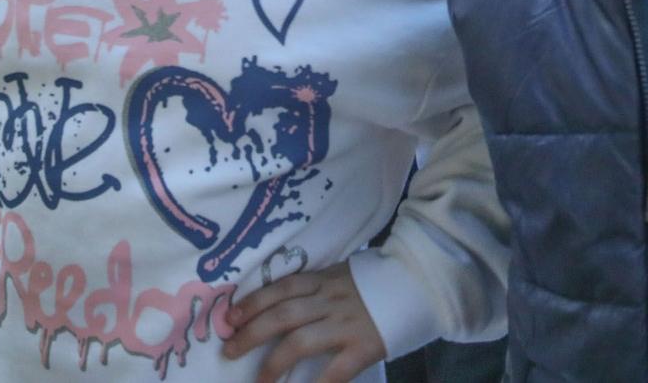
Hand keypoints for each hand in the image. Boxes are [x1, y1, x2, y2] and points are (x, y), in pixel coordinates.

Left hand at [222, 261, 386, 382]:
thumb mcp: (341, 275)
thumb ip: (315, 288)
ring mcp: (346, 324)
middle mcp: (330, 301)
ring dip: (273, 363)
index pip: (282, 289)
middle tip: (229, 350)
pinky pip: (334, 370)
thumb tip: (277, 303)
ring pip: (301, 341)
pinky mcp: (363, 348)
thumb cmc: (375, 283)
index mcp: (323, 281)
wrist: (418, 284)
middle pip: (283, 315)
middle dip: (251, 334)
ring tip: (259, 380)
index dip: (254, 302)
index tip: (231, 317)